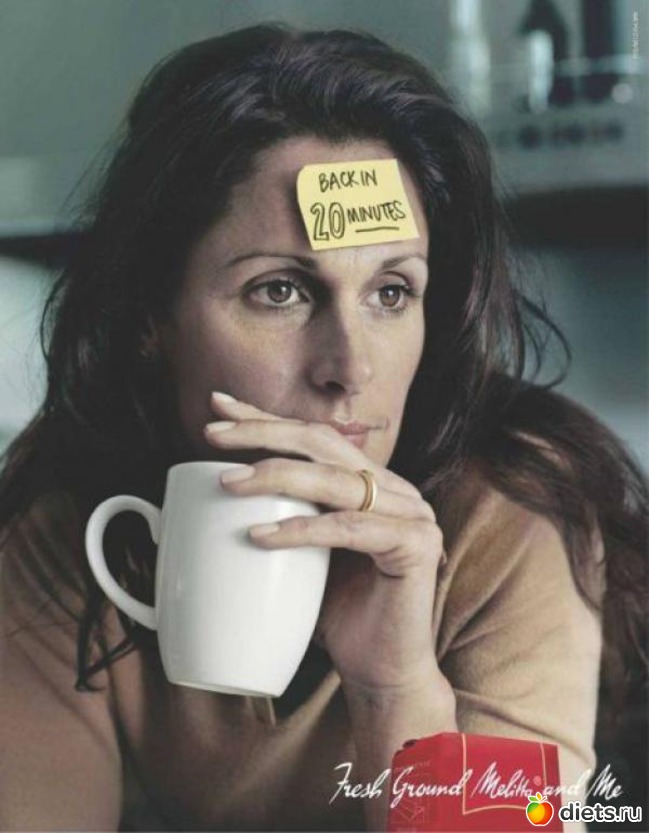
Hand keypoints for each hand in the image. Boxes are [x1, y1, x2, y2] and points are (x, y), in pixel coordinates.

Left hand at [204, 392, 446, 693]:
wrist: (382, 674)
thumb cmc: (337, 617)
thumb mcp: (300, 556)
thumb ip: (282, 517)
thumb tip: (215, 496)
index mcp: (371, 483)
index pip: (314, 437)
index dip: (267, 417)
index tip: (219, 405)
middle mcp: (395, 489)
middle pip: (323, 442)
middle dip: (264, 431)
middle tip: (213, 433)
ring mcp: (411, 514)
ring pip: (336, 478)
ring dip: (275, 475)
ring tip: (228, 484)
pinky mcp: (416, 545)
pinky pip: (349, 528)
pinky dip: (302, 529)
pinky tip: (260, 535)